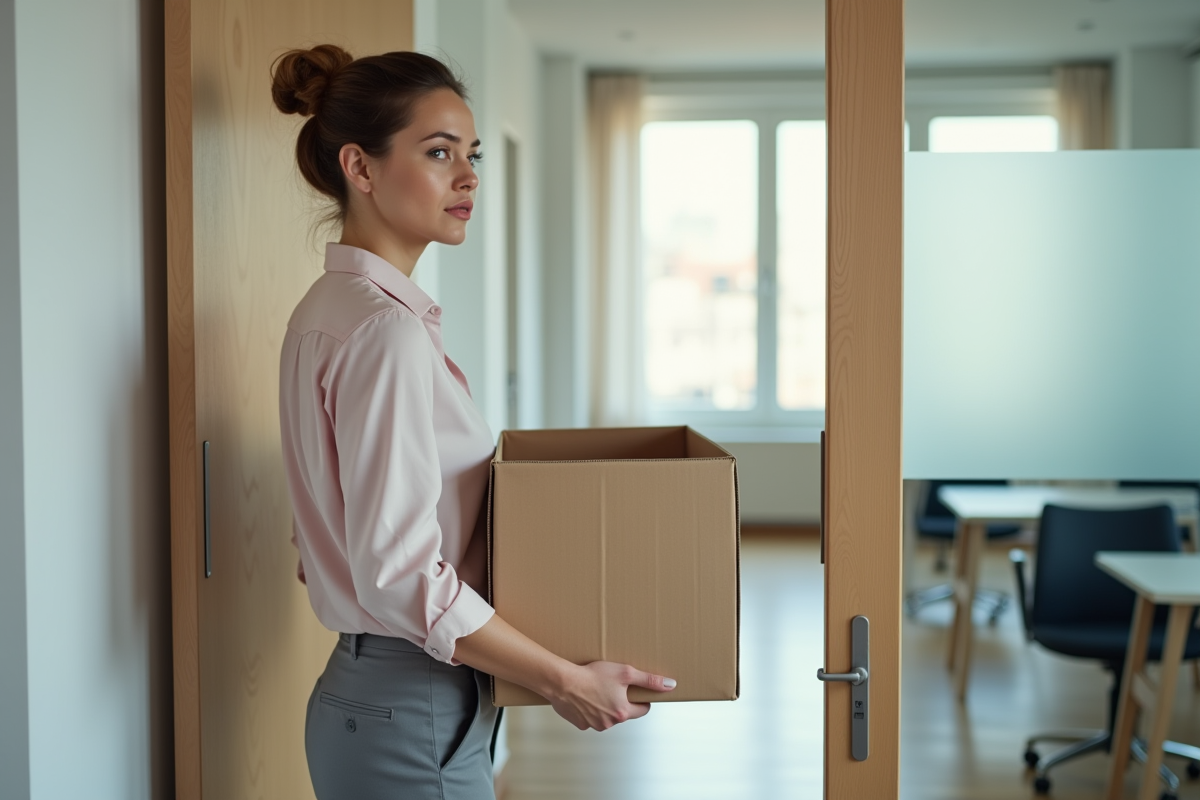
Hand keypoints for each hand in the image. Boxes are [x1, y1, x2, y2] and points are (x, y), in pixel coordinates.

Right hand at [547, 661, 675, 730]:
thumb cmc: (592, 675)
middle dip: (620, 701)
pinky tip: (585, 697)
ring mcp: (594, 725)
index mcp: (623, 712)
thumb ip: (649, 680)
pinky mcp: (580, 724)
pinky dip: (589, 709)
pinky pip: (590, 718)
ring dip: (604, 706)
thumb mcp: (625, 672)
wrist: (562, 682)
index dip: (641, 699)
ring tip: (597, 689)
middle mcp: (610, 723)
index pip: (642, 710)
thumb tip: (670, 685)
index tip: (635, 690)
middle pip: (623, 713)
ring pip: (606, 716)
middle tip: (612, 685)